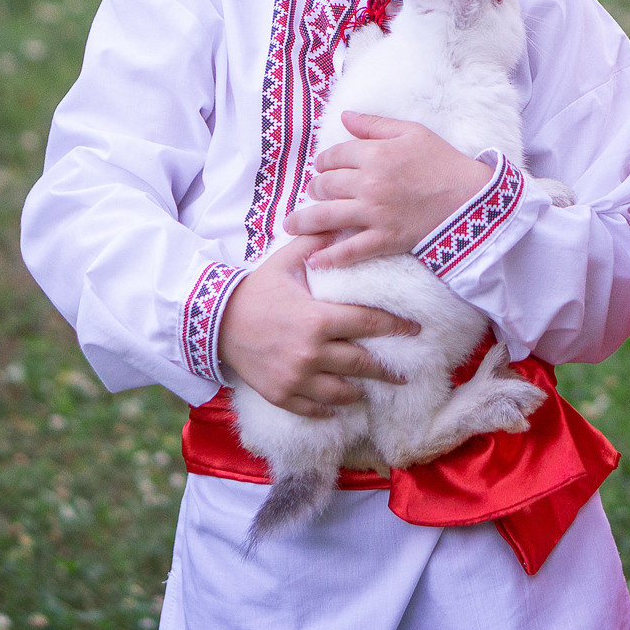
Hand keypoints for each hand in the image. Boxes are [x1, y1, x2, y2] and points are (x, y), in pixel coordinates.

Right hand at [218, 235, 419, 417]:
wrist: (215, 322)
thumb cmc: (256, 289)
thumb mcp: (285, 261)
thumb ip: (316, 241)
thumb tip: (342, 220)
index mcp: (318, 319)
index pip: (369, 324)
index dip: (396, 328)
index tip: (414, 330)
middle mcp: (311, 353)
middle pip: (361, 364)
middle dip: (387, 369)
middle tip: (403, 372)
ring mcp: (295, 378)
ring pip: (341, 392)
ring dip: (360, 391)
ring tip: (372, 388)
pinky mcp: (281, 395)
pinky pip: (313, 409)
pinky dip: (329, 409)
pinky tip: (340, 405)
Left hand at [286, 112, 492, 265]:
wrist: (471, 199)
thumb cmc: (444, 162)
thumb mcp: (413, 132)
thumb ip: (375, 125)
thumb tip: (345, 118)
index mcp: (374, 155)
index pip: (333, 157)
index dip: (324, 162)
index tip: (323, 167)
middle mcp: (368, 184)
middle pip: (325, 185)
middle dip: (315, 188)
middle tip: (315, 192)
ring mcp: (373, 214)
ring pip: (326, 216)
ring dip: (304, 221)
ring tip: (291, 225)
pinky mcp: (383, 239)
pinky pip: (349, 250)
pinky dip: (329, 257)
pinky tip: (314, 259)